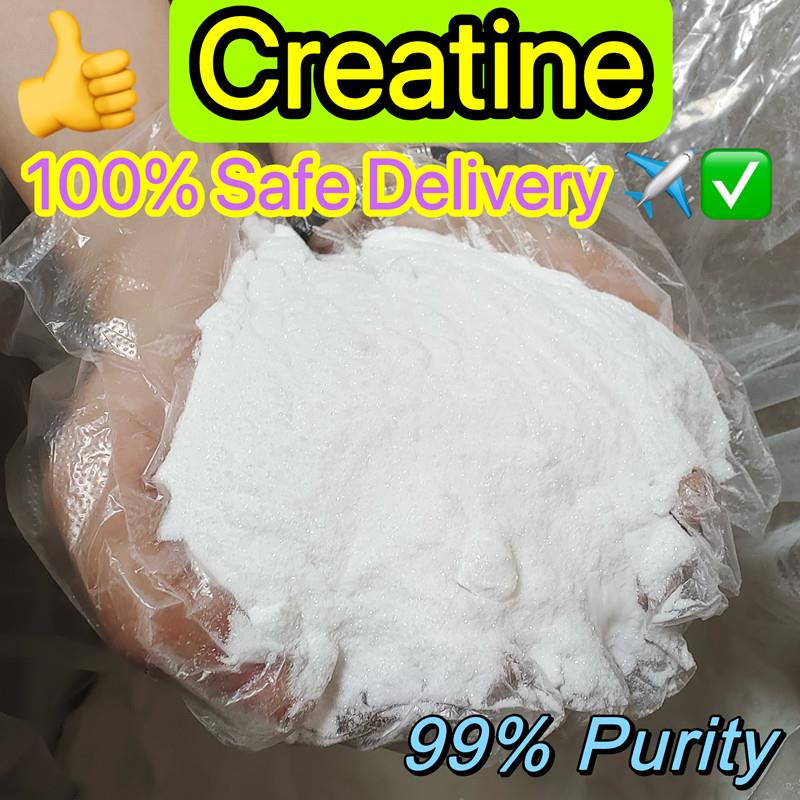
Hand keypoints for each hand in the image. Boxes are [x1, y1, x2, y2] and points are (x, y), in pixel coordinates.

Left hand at [18, 10, 136, 137]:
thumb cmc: (62, 78)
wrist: (56, 103)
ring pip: (131, 99)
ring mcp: (122, 99)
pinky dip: (111, 119)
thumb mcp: (67, 55)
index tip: (83, 70)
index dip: (102, 66)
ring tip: (93, 105)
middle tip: (87, 89)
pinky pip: (128, 117)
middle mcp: (120, 80)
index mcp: (111, 64)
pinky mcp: (122, 117)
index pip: (123, 58)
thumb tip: (56, 15)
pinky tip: (98, 116)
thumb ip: (67, 33)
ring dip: (107, 104)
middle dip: (103, 85)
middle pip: (129, 79)